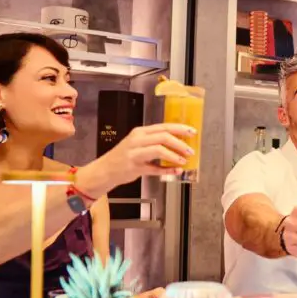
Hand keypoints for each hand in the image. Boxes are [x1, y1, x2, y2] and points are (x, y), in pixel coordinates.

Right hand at [76, 123, 196, 197]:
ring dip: (174, 155)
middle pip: (163, 136)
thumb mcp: (139, 145)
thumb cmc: (123, 157)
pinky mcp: (134, 167)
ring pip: (159, 149)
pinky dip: (167, 170)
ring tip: (183, 160)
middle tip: (190, 150)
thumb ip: (156, 143)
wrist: (104, 170)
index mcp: (140, 132)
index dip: (179, 129)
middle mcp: (137, 140)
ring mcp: (135, 153)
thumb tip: (178, 145)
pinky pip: (155, 168)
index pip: (163, 127)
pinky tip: (176, 171)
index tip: (192, 132)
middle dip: (180, 143)